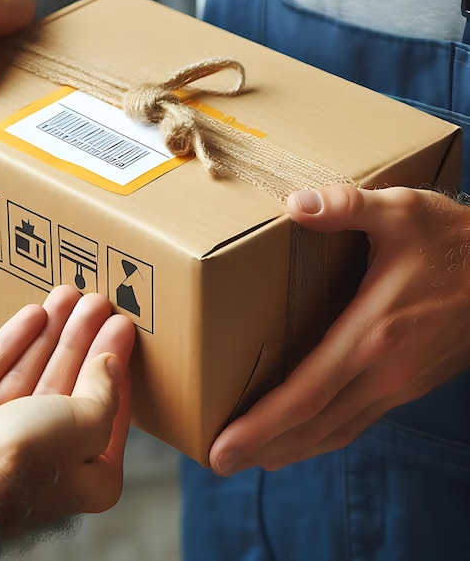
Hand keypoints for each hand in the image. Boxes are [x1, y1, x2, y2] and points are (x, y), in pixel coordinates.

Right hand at [0, 286, 135, 538]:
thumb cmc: (25, 465)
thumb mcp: (85, 425)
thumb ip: (103, 392)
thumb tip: (110, 363)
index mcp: (83, 472)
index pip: (106, 406)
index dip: (114, 361)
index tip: (122, 327)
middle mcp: (44, 453)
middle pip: (68, 382)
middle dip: (82, 338)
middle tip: (95, 302)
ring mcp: (0, 434)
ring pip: (32, 371)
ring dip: (51, 331)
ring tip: (67, 295)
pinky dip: (14, 342)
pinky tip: (33, 314)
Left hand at [210, 184, 469, 473]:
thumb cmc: (453, 241)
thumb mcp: (401, 210)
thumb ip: (347, 206)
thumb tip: (295, 204)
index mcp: (372, 333)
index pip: (305, 393)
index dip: (261, 424)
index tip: (222, 446)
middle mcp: (383, 371)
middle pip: (311, 424)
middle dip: (262, 446)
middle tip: (218, 461)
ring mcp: (397, 384)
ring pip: (334, 431)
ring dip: (290, 448)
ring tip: (251, 458)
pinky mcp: (406, 385)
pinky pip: (355, 422)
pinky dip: (322, 438)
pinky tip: (303, 438)